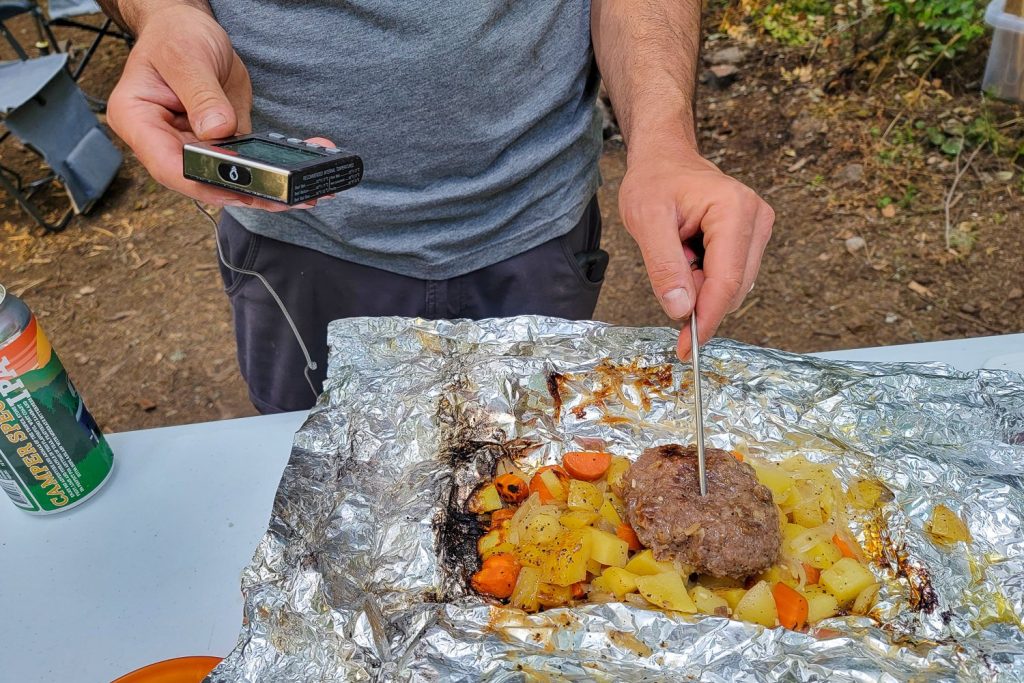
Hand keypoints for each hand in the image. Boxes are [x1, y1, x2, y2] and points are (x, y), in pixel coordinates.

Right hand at [107, 5, 320, 210]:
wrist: (189, 28)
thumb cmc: (175, 36)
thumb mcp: (186, 57)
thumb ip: (200, 95)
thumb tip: (217, 131)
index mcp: (138, 121)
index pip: (167, 165)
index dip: (201, 181)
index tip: (236, 187)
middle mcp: (164, 142)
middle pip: (201, 180)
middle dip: (244, 192)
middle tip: (283, 196)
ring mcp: (193, 146)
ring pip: (228, 178)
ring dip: (267, 188)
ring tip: (303, 193)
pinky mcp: (222, 143)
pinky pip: (248, 161)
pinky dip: (275, 167)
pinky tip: (304, 166)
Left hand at [619, 149, 773, 359]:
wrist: (665, 158)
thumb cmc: (654, 181)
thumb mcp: (646, 220)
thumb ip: (663, 266)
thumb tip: (681, 309)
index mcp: (734, 211)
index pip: (726, 282)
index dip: (706, 319)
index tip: (685, 348)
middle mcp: (756, 219)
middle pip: (733, 289)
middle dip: (699, 299)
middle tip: (667, 278)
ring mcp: (758, 229)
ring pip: (733, 287)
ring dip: (701, 287)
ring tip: (677, 255)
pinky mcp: (751, 239)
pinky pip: (731, 277)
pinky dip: (705, 279)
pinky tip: (688, 257)